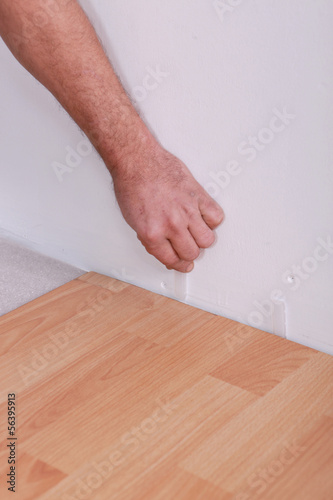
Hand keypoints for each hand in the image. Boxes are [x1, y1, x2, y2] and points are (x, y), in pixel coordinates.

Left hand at [111, 144, 223, 272]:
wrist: (136, 160)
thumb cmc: (132, 185)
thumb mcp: (133, 221)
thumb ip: (152, 239)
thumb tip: (165, 250)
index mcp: (152, 234)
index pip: (172, 260)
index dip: (179, 265)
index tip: (183, 265)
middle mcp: (171, 224)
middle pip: (192, 252)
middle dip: (189, 253)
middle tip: (187, 247)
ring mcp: (187, 210)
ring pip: (207, 239)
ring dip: (201, 239)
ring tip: (195, 233)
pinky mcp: (198, 196)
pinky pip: (216, 217)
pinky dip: (212, 220)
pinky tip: (203, 217)